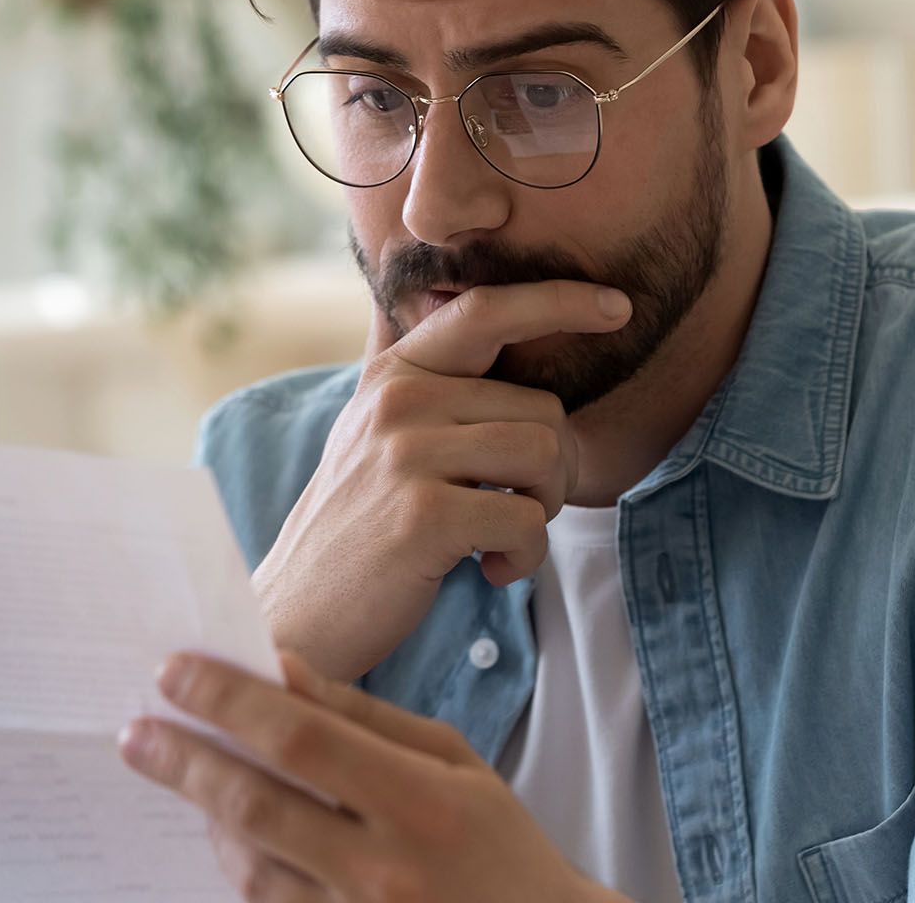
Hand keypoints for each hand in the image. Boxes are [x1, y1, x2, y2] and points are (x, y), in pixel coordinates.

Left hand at [120, 649, 628, 902]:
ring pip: (248, 863)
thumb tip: (283, 666)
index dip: (231, 702)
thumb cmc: (497, 842)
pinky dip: (235, 861)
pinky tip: (220, 826)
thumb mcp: (453, 760)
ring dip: (202, 811)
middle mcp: (381, 869)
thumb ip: (364, 716)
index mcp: (420, 803)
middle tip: (134, 728)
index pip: (303, 740)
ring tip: (175, 767)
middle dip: (185, 760)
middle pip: (256, 804)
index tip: (175, 671)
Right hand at [252, 280, 631, 681]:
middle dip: (553, 469)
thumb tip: (515, 329)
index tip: (616, 306)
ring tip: (501, 539)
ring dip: (544, 510)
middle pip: (542, 408)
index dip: (558, 301)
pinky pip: (528, 521)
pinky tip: (488, 571)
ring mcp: (406, 455)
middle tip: (517, 510)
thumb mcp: (382, 437)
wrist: (297, 613)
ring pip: (544, 455)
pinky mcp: (424, 516)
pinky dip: (526, 557)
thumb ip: (436, 390)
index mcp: (394, 374)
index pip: (485, 311)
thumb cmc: (362, 528)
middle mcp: (398, 401)